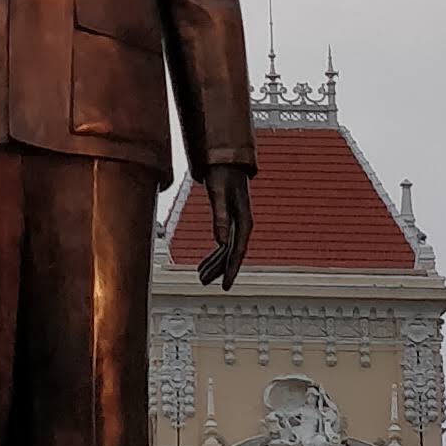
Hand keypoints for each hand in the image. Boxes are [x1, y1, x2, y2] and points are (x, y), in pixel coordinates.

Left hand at [197, 165, 253, 287]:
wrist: (226, 158)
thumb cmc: (223, 174)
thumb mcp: (218, 194)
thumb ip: (220, 217)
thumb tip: (220, 242)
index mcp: (244, 220)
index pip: (238, 251)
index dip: (231, 270)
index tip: (225, 286)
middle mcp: (242, 224)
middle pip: (232, 254)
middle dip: (220, 270)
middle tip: (206, 284)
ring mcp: (236, 223)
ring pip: (226, 250)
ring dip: (215, 264)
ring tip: (201, 278)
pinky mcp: (229, 220)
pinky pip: (223, 243)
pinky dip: (213, 255)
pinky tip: (204, 264)